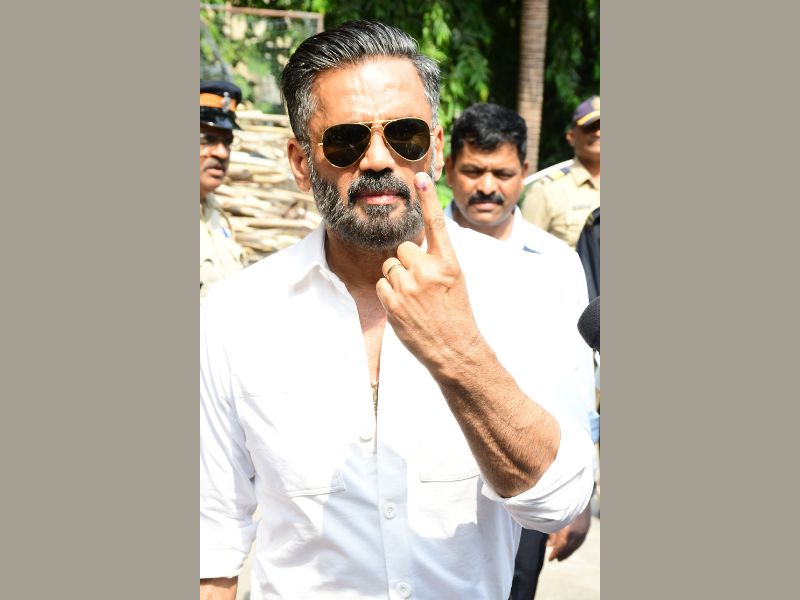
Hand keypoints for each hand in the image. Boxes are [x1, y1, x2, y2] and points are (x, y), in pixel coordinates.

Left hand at [375, 172, 481, 372]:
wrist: (454, 349)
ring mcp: (410, 286)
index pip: (437, 224)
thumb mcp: (455, 280)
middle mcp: (429, 270)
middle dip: (407, 263)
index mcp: (449, 263)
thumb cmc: (455, 313)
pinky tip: (405, 307)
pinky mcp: (394, 302)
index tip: (420, 177)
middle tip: (421, 285)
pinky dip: (389, 294)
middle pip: (403, 249)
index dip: (428, 199)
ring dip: (397, 279)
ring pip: (390, 267)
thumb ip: (436, 260)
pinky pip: (381, 284)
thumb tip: (413, 247)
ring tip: (415, 298)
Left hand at [547, 504, 591, 561]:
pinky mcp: (587, 526)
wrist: (577, 491)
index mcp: (569, 529)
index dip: (556, 553)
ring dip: (568, 551)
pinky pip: (580, 540)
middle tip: (554, 558)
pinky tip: (569, 547)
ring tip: (561, 555)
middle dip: (562, 554)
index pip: (562, 546)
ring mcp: (584, 529)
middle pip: (570, 547)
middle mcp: (579, 531)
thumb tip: (549, 545)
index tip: (550, 559)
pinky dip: (574, 545)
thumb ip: (551, 531)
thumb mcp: (552, 517)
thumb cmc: (561, 503)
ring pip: (576, 545)